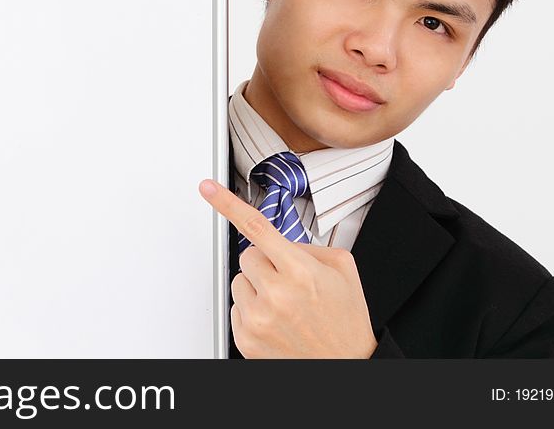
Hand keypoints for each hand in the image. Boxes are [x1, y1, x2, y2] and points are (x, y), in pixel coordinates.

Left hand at [199, 178, 377, 357]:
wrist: (346, 367)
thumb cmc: (345, 321)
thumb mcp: (342, 270)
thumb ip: (309, 247)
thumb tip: (281, 242)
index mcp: (300, 271)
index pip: (256, 227)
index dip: (227, 203)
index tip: (207, 188)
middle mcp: (275, 295)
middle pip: (247, 256)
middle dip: (266, 262)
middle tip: (289, 281)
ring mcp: (257, 319)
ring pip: (239, 281)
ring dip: (258, 287)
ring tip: (287, 306)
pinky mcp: (245, 339)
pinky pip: (237, 308)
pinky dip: (253, 310)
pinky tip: (278, 322)